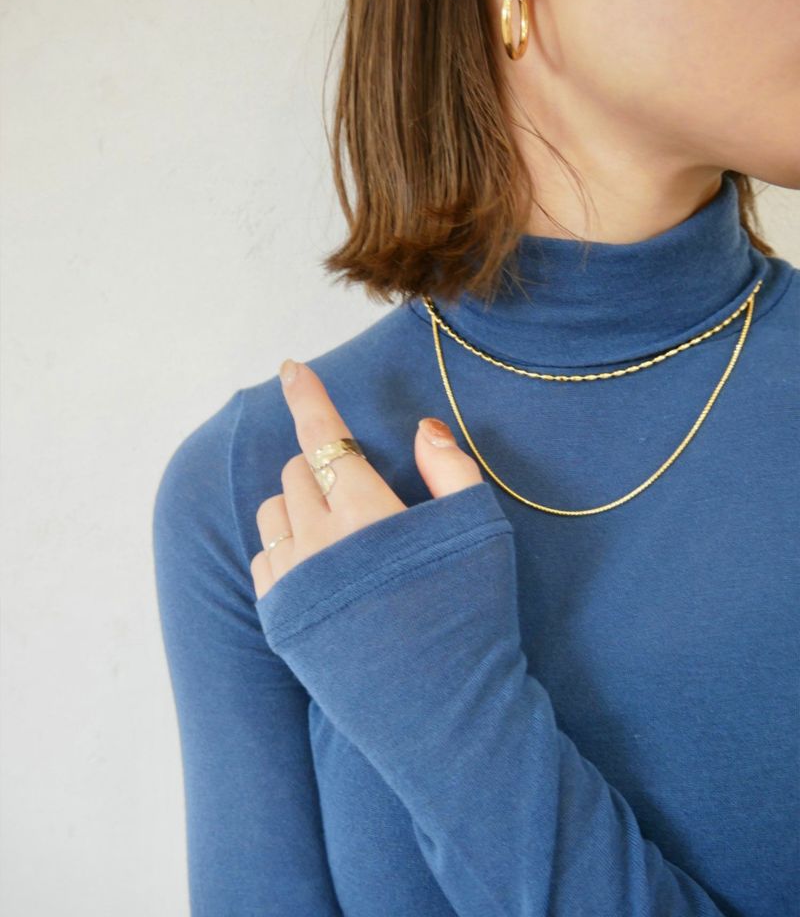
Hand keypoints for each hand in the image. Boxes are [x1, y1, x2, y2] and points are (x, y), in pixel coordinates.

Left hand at [250, 358, 484, 599]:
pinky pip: (264, 558)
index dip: (307, 398)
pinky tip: (321, 571)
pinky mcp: (278, 615)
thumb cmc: (470, 613)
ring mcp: (294, 580)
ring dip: (300, 506)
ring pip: (273, 511)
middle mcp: (318, 541)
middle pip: (298, 471)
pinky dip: (287, 549)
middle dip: (325, 469)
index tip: (291, 369)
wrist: (441, 707)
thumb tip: (424, 428)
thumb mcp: (480, 533)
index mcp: (366, 512)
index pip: (323, 436)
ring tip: (340, 533)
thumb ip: (452, 471)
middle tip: (362, 497)